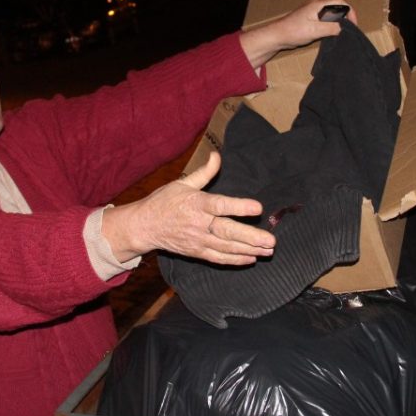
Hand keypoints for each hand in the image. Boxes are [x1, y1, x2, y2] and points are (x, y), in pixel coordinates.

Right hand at [101, 152, 275, 265]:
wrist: (144, 226)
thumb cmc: (164, 202)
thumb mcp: (182, 183)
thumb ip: (204, 172)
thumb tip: (218, 156)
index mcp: (196, 203)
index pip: (221, 205)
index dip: (240, 207)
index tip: (258, 208)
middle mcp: (198, 224)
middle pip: (227, 231)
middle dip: (251, 237)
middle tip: (271, 240)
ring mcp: (198, 240)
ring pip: (226, 248)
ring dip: (249, 250)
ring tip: (268, 250)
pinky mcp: (196, 252)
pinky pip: (218, 258)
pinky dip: (235, 260)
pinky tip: (251, 258)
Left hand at [238, 0, 357, 68]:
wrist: (277, 36)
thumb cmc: (293, 31)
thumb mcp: (315, 30)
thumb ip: (331, 28)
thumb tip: (343, 28)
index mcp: (318, 5)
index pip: (340, 2)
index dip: (350, 12)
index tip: (352, 25)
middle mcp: (316, 6)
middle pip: (336, 7)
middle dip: (345, 17)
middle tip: (349, 30)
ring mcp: (312, 12)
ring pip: (330, 14)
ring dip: (337, 22)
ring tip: (341, 33)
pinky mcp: (309, 20)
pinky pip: (324, 20)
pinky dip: (330, 25)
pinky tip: (330, 35)